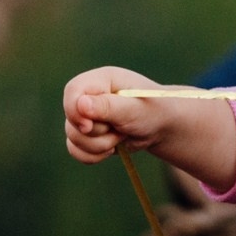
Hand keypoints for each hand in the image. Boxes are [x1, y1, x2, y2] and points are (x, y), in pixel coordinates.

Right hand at [62, 66, 235, 191]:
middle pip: (72, 119)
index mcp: (101, 80)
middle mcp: (89, 95)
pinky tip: (112, 149)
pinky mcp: (86, 133)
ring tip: (122, 137)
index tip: (89, 127)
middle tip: (122, 129)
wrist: (163, 128)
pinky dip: (93, 155)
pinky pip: (75, 150)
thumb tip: (81, 104)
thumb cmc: (154, 112)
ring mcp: (85, 114)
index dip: (74, 110)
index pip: (73, 90)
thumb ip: (109, 106)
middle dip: (97, 133)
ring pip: (73, 137)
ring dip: (99, 145)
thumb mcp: (135, 109)